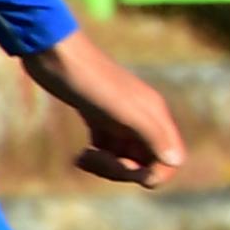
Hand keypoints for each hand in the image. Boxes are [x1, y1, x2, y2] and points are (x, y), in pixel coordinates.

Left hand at [25, 35, 186, 186]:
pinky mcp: (99, 118)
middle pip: (146, 162)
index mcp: (155, 117)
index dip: (153, 173)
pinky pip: (106, 149)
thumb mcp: (125, 111)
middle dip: (122, 170)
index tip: (125, 171)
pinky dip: (95, 158)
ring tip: (82, 158)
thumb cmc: (91, 82)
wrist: (55, 55)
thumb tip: (175, 161)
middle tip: (96, 158)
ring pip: (125, 157)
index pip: (171, 159)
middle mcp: (143, 119)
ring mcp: (120, 119)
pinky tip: (78, 157)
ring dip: (106, 166)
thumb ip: (153, 135)